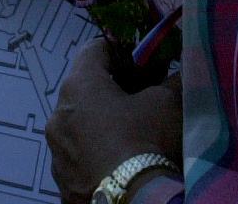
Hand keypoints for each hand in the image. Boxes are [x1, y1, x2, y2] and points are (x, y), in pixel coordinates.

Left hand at [46, 38, 181, 203]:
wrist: (136, 200)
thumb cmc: (147, 142)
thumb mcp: (168, 103)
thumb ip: (172, 80)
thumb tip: (180, 70)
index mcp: (79, 85)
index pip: (93, 49)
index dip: (118, 49)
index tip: (138, 58)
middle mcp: (58, 113)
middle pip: (83, 88)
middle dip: (110, 89)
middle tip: (139, 97)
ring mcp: (56, 149)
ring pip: (77, 123)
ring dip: (98, 122)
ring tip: (128, 134)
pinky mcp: (61, 178)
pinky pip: (77, 154)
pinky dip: (93, 152)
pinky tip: (116, 160)